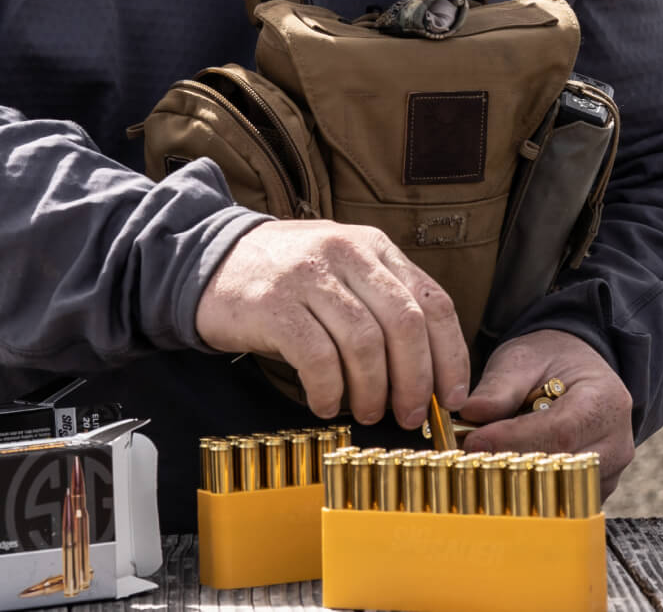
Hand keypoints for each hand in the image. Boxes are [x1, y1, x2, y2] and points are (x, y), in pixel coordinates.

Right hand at [194, 219, 469, 428]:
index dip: (450, 355)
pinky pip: (317, 358)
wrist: (211, 260)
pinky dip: (329, 391)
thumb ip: (385, 304)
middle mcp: (346, 254)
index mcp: (374, 247)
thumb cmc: (289, 279)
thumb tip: (430, 372)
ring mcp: (309, 276)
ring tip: (366, 412)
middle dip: (415, 380)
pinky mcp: (274, 305)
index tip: (451, 397)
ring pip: (365, 342)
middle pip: (405, 323)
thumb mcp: (344, 272)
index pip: (433, 301)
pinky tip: (326, 405)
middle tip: (409, 415)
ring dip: (372, 390)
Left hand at [458, 330, 633, 496]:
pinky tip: (508, 469)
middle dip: (511, 461)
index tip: (474, 441)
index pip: (560, 431)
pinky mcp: (595, 492)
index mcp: (605, 400)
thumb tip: (470, 413)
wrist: (576, 372)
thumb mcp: (523, 359)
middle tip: (471, 453)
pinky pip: (561, 501)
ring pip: (560, 490)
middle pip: (561, 466)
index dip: (514, 440)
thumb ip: (499, 386)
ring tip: (488, 457)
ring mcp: (610, 473)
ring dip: (519, 479)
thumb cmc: (551, 362)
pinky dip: (531, 490)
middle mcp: (616, 443)